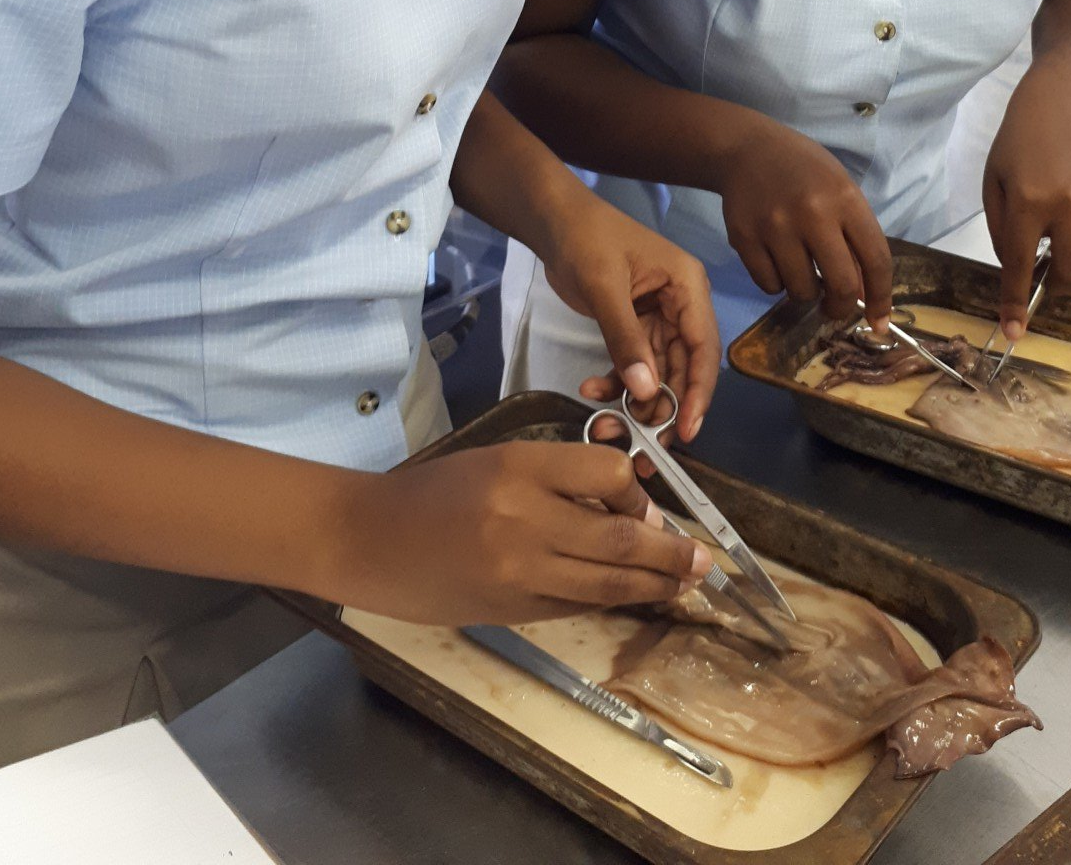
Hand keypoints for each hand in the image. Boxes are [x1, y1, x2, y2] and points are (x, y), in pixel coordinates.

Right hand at [338, 440, 711, 625]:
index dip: (638, 494)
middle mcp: (524, 518)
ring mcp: (517, 571)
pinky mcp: (509, 609)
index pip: (609, 474)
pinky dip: (607, 600)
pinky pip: (573, 605)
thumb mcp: (496, 460)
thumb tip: (624, 505)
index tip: (648, 506)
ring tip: (684, 586)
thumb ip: (555, 478)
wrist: (368, 539)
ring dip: (652, 586)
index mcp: (521, 465)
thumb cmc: (433, 491)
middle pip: (619, 540)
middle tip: (702, 562)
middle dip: (669, 554)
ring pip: (605, 582)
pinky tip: (628, 597)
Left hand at [535, 189, 720, 443]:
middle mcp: (680, 305)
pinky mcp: (634, 327)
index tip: (685, 431)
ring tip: (606, 427)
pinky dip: (616, 384)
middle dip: (663, 409)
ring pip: (657, 374)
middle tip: (642, 447)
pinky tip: (591, 391)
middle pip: (684, 368)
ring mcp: (658, 318)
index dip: (698, 393)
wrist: (552, 221)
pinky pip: (633, 366)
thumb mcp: (604, 287)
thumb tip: (648, 392)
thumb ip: (626, 339)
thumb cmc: (585, 240)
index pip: (704, 348)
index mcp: (687, 287)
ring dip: (636, 403)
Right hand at [715, 117, 893, 331]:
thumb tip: (861, 296)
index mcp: (845, 198)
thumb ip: (854, 239)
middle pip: (840, 284)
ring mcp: (774, 226)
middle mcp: (812, 213)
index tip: (878, 322)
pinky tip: (776, 258)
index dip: (881, 298)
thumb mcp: (840, 190)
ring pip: (801, 291)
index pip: (876, 259)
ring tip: (800, 268)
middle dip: (841, 307)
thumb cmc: (804, 171)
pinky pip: (769, 285)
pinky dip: (776, 282)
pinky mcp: (744, 238)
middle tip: (835, 307)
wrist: (746, 150)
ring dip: (806, 291)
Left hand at [983, 70, 1070, 340]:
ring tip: (1062, 218)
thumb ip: (1003, 232)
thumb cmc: (1017, 146)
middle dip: (1058, 280)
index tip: (1013, 332)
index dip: (1016, 303)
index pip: (1020, 266)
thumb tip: (1019, 275)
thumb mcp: (994, 185)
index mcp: (1027, 201)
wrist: (1059, 103)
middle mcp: (1068, 203)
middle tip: (1047, 265)